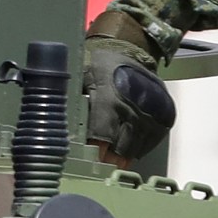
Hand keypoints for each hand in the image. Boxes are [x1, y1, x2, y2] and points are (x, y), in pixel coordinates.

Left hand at [84, 18, 176, 163]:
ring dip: (126, 156)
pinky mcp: (164, 114)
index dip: (95, 150)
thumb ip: (71, 96)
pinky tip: (131, 153)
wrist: (130, 49)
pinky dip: (142, 148)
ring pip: (139, 144)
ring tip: (115, 165)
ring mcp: (151, 112)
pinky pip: (154, 138)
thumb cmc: (99, 62)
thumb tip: (53, 117)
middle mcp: (133, 107)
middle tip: (101, 169)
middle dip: (111, 158)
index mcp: (109, 98)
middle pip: (122, 144)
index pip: (102, 133)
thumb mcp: (80, 74)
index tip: (89, 161)